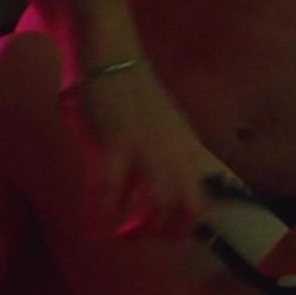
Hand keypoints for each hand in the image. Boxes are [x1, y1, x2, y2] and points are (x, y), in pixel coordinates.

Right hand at [61, 62, 236, 237]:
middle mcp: (176, 154)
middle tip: (135, 236)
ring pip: (159, 205)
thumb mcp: (166, 131)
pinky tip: (93, 229)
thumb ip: (170, 159)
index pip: (203, 201)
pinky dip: (102, 215)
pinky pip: (111, 190)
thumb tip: (169, 192)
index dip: (184, 226)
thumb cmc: (134, 97)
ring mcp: (149, 149)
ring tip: (117, 234)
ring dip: (138, 229)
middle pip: (187, 209)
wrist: (113, 58)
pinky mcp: (116, 142)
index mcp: (188, 152)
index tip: (160, 233)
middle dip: (163, 234)